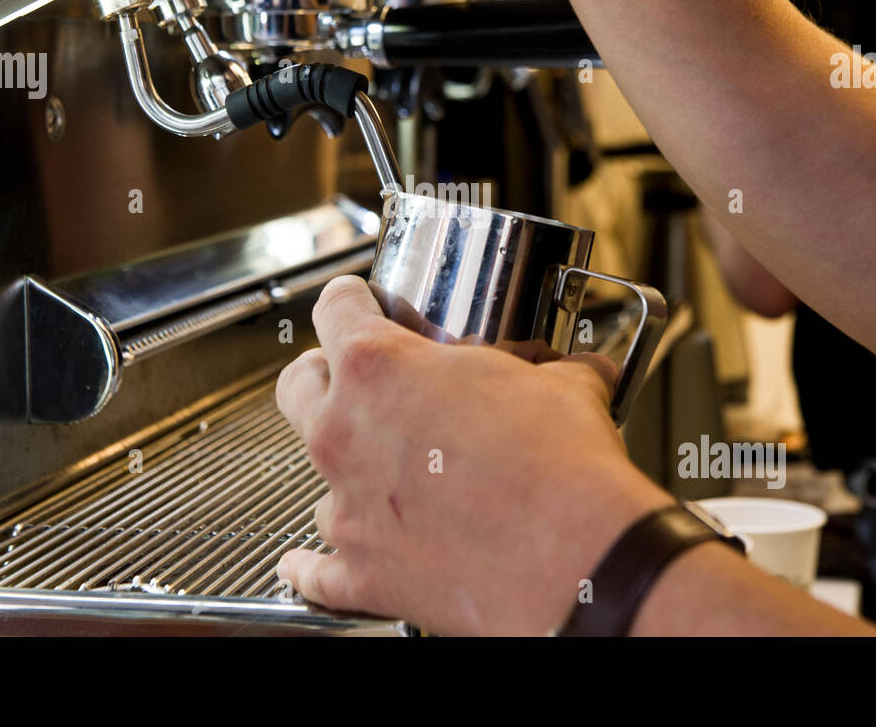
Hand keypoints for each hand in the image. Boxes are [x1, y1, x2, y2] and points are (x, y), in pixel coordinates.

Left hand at [275, 275, 669, 635]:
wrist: (578, 561)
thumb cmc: (563, 469)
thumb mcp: (562, 387)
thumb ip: (553, 370)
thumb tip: (578, 372)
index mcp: (380, 368)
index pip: (335, 308)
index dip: (350, 301)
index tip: (359, 306)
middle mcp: (345, 433)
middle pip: (297, 385)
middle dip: (320, 375)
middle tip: (354, 379)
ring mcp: (346, 507)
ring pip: (313, 474)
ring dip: (344, 469)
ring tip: (384, 473)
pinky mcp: (360, 574)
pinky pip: (314, 573)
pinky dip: (313, 568)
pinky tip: (306, 565)